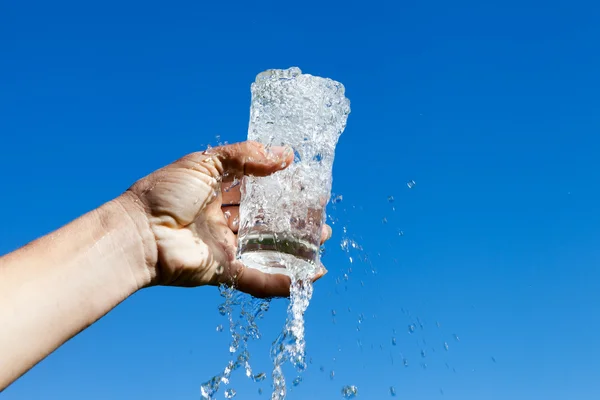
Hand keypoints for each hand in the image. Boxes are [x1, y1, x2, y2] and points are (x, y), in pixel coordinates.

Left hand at [121, 141, 330, 297]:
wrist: (137, 234)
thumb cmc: (164, 194)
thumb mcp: (205, 163)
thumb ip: (245, 156)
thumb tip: (285, 155)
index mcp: (216, 190)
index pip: (256, 187)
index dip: (281, 185)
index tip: (307, 183)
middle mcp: (221, 218)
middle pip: (265, 218)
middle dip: (293, 217)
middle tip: (319, 214)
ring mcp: (223, 245)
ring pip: (266, 247)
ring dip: (295, 246)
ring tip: (321, 240)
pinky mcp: (222, 271)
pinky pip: (256, 278)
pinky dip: (281, 280)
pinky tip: (307, 277)